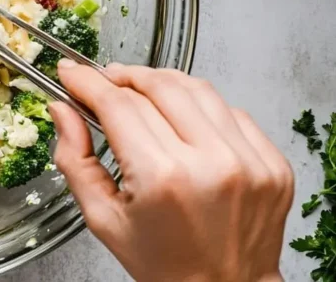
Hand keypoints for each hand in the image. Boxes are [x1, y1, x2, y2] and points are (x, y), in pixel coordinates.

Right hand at [50, 62, 293, 281]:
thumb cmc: (164, 264)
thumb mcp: (103, 219)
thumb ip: (75, 160)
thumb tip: (62, 110)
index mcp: (162, 178)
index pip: (117, 105)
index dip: (88, 82)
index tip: (72, 73)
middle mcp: (210, 162)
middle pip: (157, 86)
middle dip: (123, 76)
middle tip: (104, 81)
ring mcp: (249, 160)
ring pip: (197, 89)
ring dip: (162, 82)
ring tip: (141, 91)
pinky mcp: (272, 161)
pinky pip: (232, 111)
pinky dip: (202, 107)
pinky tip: (184, 119)